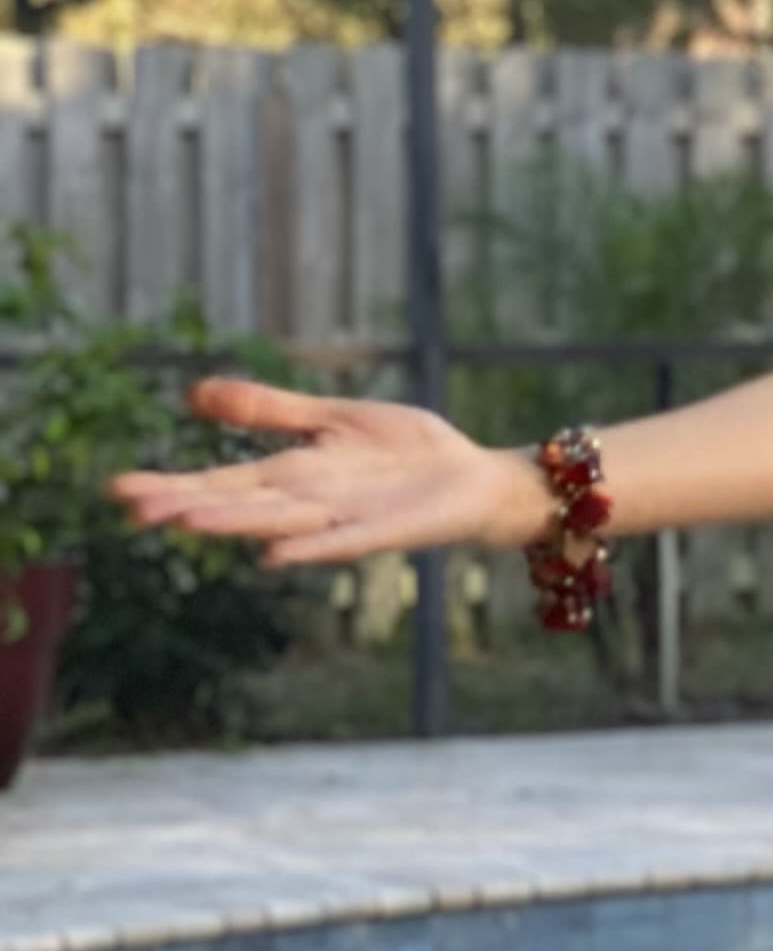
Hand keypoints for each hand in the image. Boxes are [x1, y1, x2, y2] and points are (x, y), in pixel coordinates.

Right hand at [108, 377, 543, 564]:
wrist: (476, 478)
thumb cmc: (406, 452)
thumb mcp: (332, 419)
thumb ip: (270, 410)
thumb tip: (195, 393)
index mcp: (293, 476)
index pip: (222, 482)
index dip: (173, 486)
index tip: (117, 490)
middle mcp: (311, 502)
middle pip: (240, 505)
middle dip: (189, 507)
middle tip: (133, 510)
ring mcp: (348, 518)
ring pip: (283, 524)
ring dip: (238, 525)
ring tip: (187, 524)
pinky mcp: (391, 528)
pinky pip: (347, 541)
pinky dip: (314, 547)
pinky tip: (277, 557)